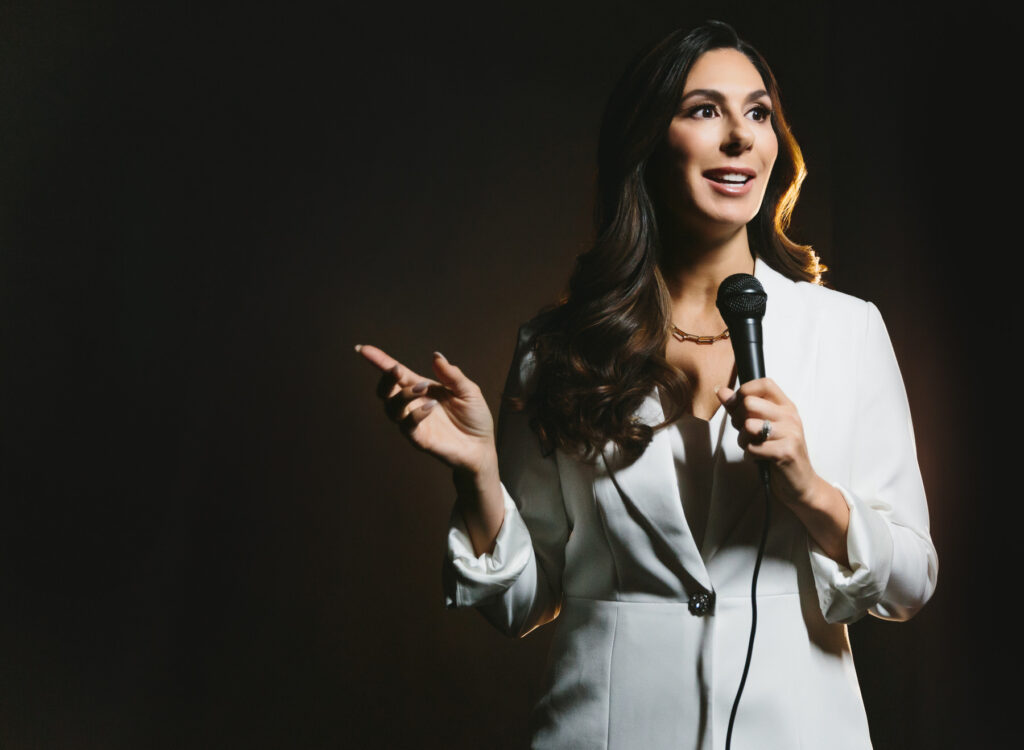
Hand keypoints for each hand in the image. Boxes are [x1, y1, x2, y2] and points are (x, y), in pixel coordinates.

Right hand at [356, 344, 496, 474]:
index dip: (379, 361)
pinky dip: (416, 413)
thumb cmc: (475, 418)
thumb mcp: (468, 390)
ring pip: (392, 408)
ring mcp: (414, 422)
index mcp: (422, 388)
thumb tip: (435, 355)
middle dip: (386, 379)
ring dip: (404, 394)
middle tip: (396, 370)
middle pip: (385, 391)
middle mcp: (413, 404)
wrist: (482, 447)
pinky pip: (407, 426)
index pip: (397, 374)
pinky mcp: (419, 439)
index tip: (363, 349)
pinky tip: (431, 406)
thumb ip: (452, 374)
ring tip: (423, 388)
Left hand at [715, 378, 819, 509]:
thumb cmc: (777, 453)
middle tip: (745, 433)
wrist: (799, 484)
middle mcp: (790, 416)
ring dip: (742, 440)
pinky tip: (759, 458)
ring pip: (748, 425)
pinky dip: (749, 455)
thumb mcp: (760, 426)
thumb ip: (740, 408)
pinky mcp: (786, 452)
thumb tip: (721, 390)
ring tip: (752, 446)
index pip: (764, 383)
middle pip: (749, 403)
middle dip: (737, 420)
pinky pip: (752, 447)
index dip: (744, 391)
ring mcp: (791, 433)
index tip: (738, 407)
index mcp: (786, 406)